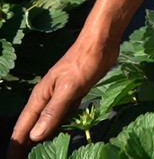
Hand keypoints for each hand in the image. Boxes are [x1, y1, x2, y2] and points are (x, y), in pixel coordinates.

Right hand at [8, 42, 118, 158]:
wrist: (100, 42)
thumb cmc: (84, 63)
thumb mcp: (69, 88)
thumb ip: (53, 111)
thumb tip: (34, 137)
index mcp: (40, 97)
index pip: (23, 128)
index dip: (16, 147)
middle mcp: (45, 98)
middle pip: (31, 127)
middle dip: (24, 145)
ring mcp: (59, 96)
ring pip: (45, 122)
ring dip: (40, 138)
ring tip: (38, 154)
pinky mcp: (73, 94)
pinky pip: (61, 115)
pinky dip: (57, 127)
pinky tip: (59, 135)